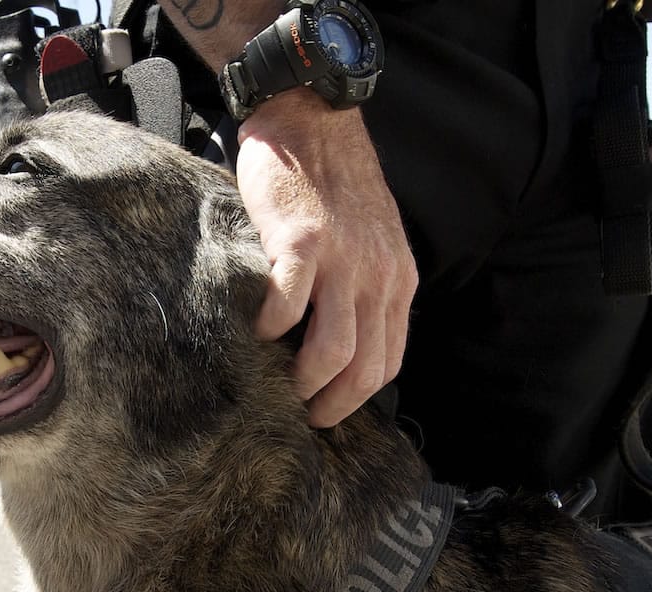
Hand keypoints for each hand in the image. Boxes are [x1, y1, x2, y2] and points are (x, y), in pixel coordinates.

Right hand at [236, 95, 417, 427]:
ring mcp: (343, 261)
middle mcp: (378, 275)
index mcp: (397, 280)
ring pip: (333, 352)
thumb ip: (364, 286)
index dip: (359, 398)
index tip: (330, 411)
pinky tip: (253, 332)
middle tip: (302, 417)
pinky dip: (269, 331)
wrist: (310, 114)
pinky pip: (288, 308)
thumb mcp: (370, 238)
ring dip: (303, 383)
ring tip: (278, 389)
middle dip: (334, 406)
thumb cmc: (331, 180)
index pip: (389, 361)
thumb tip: (341, 342)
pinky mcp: (303, 243)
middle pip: (366, 369)